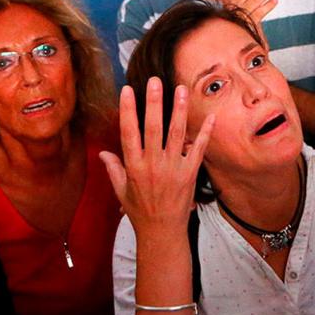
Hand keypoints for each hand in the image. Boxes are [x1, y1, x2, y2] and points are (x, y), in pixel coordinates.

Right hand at [100, 79, 213, 235]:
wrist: (162, 232)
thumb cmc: (139, 211)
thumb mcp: (120, 190)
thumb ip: (113, 168)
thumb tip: (104, 153)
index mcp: (134, 166)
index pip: (129, 132)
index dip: (127, 110)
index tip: (127, 90)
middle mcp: (153, 164)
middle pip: (152, 128)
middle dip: (153, 102)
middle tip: (155, 81)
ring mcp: (173, 168)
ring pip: (176, 134)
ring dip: (179, 110)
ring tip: (181, 89)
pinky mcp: (190, 174)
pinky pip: (199, 149)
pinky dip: (205, 133)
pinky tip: (210, 116)